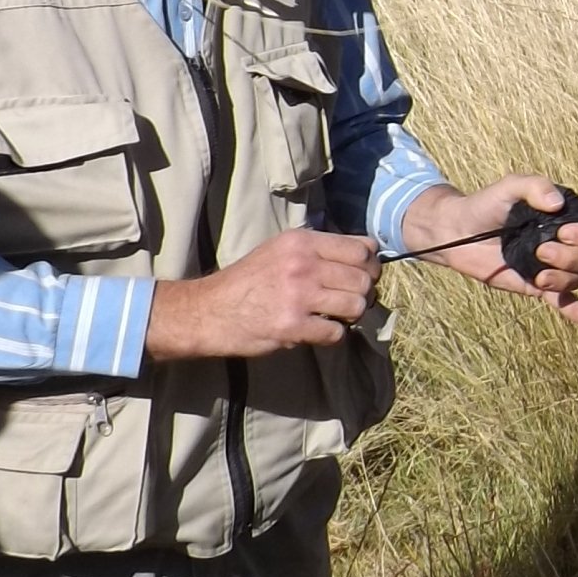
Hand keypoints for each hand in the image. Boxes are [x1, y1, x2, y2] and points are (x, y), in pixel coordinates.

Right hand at [147, 230, 382, 361]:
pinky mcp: (292, 326)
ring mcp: (298, 295)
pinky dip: (332, 335)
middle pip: (363, 278)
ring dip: (351, 315)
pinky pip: (336, 333)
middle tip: (350, 301)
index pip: (362, 248)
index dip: (369, 265)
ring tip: (335, 316)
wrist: (208, 312)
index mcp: (302, 241)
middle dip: (364, 293)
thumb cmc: (248, 281)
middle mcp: (302, 264)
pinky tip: (318, 331)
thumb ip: (318, 250)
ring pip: (356, 305)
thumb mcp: (280, 250)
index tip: (362, 275)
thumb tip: (365, 254)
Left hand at [401, 177, 577, 324]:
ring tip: (539, 274)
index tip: (563, 231)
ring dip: (563, 278)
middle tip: (541, 250)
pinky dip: (577, 309)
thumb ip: (535, 186)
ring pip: (577, 278)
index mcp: (565, 217)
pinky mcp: (536, 286)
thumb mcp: (510, 186)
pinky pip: (563, 300)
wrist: (457, 232)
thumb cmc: (485, 204)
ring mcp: (551, 266)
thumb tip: (557, 204)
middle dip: (570, 257)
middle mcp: (564, 242)